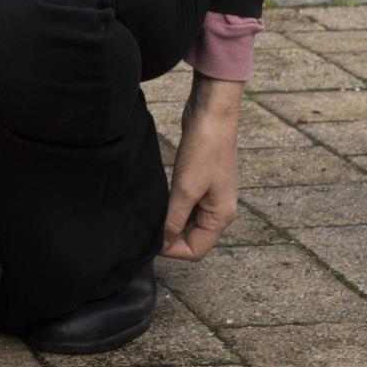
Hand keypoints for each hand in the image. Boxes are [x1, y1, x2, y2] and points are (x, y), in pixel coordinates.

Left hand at [160, 74, 242, 261]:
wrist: (211, 116)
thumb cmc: (204, 150)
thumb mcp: (186, 189)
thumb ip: (174, 218)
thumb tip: (163, 243)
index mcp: (221, 216)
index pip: (197, 250)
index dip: (172, 250)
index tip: (150, 241)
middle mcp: (218, 210)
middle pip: (193, 239)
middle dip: (170, 238)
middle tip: (145, 229)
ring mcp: (210, 197)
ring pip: (187, 223)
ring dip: (170, 223)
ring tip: (149, 216)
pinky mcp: (200, 183)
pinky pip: (185, 206)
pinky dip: (172, 209)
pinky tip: (158, 202)